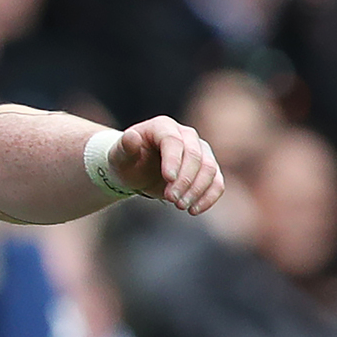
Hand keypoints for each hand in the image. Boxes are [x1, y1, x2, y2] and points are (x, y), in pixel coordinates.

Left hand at [105, 117, 222, 215]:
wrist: (136, 170)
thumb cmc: (127, 161)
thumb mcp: (119, 156)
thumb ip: (125, 147)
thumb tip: (132, 137)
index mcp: (163, 127)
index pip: (173, 141)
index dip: (173, 160)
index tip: (168, 179)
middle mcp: (186, 135)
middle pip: (194, 155)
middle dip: (185, 180)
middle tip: (172, 199)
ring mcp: (200, 150)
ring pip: (209, 169)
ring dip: (197, 190)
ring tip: (180, 206)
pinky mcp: (207, 168)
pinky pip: (217, 182)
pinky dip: (209, 196)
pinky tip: (194, 210)